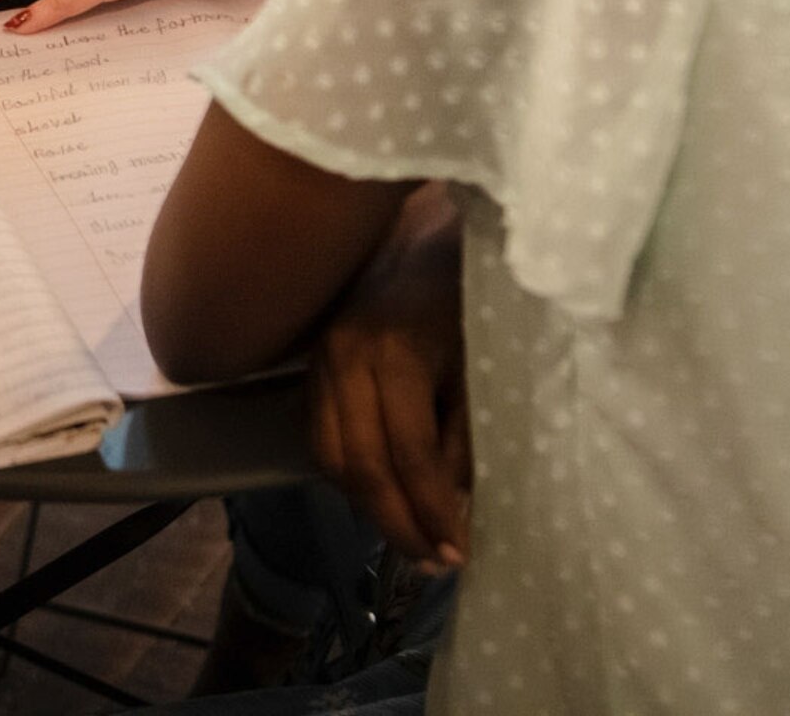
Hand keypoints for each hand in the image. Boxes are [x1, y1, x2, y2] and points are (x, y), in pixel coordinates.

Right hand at [311, 185, 470, 572]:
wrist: (421, 229)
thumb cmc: (463, 294)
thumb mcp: (478, 362)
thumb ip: (464, 435)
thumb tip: (455, 507)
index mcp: (394, 352)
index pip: (409, 454)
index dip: (431, 511)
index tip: (458, 553)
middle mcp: (345, 357)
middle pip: (360, 463)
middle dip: (397, 521)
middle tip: (433, 560)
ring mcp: (320, 358)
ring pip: (330, 455)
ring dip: (368, 505)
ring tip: (408, 538)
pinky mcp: (310, 362)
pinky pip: (318, 435)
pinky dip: (345, 474)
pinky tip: (378, 494)